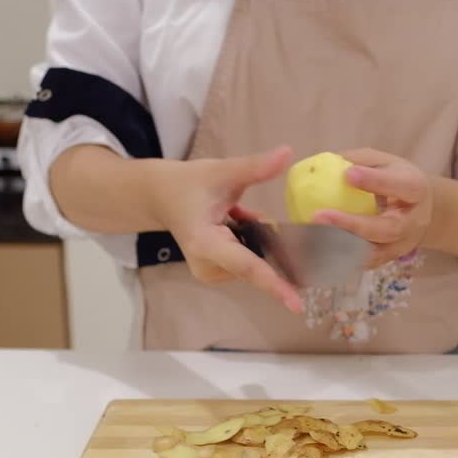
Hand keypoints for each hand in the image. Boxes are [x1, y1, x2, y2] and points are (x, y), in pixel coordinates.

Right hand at [154, 145, 302, 313]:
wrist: (161, 197)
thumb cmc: (189, 183)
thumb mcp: (222, 172)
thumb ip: (255, 167)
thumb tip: (286, 153)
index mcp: (206, 244)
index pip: (247, 265)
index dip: (274, 283)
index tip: (296, 304)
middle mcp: (208, 266)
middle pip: (255, 263)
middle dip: (269, 242)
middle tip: (246, 211)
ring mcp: (211, 273)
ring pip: (255, 261)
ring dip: (257, 238)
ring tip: (232, 214)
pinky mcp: (216, 273)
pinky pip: (249, 260)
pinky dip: (251, 242)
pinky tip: (233, 223)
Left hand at [311, 148, 434, 269]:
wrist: (421, 210)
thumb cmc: (397, 180)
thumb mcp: (386, 162)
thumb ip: (360, 161)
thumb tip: (324, 162)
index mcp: (415, 190)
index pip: (400, 186)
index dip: (375, 182)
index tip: (347, 174)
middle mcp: (412, 222)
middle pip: (388, 229)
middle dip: (353, 224)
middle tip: (320, 215)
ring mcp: (401, 245)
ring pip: (376, 252)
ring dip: (344, 246)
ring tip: (315, 235)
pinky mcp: (388, 259)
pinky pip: (366, 263)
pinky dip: (344, 259)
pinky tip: (321, 250)